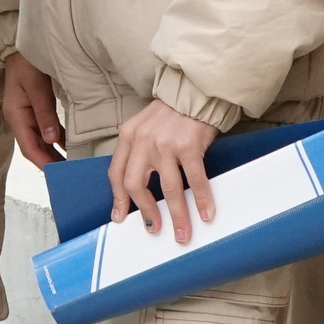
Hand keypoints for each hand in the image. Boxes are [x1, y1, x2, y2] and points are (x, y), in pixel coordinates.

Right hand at [2, 51, 66, 168]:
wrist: (21, 46)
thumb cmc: (27, 63)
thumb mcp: (37, 87)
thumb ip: (44, 113)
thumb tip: (51, 141)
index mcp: (15, 115)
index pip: (28, 147)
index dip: (42, 161)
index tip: (56, 174)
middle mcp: (19, 118)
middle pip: (33, 146)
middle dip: (49, 160)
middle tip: (68, 173)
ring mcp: (26, 114)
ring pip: (39, 139)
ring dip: (52, 151)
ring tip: (69, 163)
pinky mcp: (34, 108)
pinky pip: (45, 128)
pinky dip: (55, 138)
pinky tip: (67, 144)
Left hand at [109, 97, 218, 243]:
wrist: (195, 91)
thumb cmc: (171, 111)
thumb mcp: (144, 125)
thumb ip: (137, 149)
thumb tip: (137, 186)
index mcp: (128, 136)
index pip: (116, 174)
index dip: (118, 199)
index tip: (121, 218)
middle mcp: (143, 141)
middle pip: (136, 185)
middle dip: (146, 212)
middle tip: (154, 228)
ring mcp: (166, 144)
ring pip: (168, 189)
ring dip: (177, 215)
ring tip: (182, 233)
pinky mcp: (189, 146)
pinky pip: (195, 180)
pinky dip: (202, 200)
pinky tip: (206, 213)